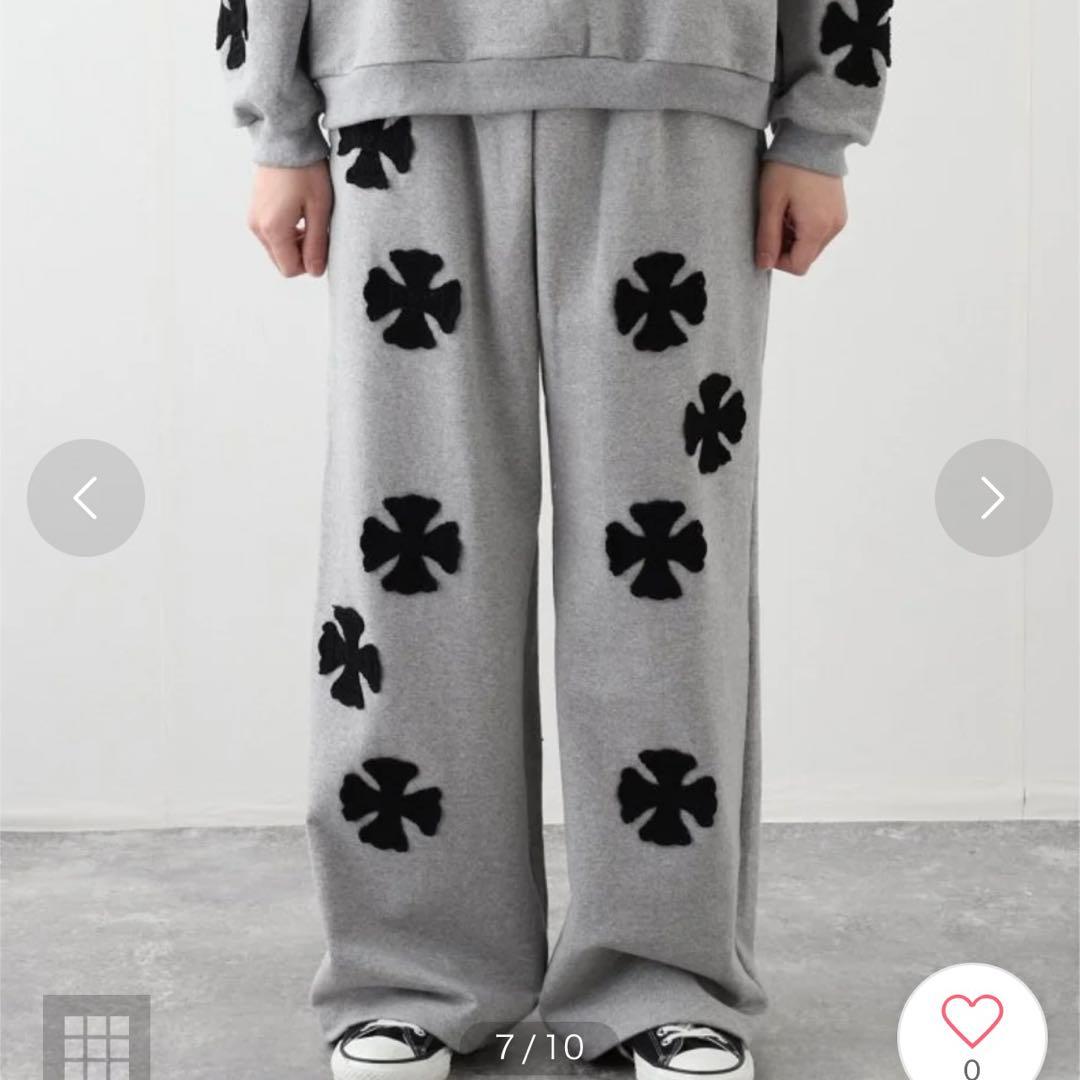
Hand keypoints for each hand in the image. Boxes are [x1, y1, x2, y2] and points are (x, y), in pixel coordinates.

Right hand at [248, 161, 332, 277]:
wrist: (285, 139)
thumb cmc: (306, 171)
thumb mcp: (319, 209)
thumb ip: (317, 244)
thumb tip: (316, 272)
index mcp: (272, 230)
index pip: (290, 269)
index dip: (310, 263)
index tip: (322, 243)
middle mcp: (257, 227)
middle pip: (282, 261)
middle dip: (302, 254)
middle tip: (317, 230)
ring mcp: (253, 218)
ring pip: (277, 248)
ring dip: (295, 242)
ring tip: (309, 219)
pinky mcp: (254, 210)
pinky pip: (271, 234)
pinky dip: (287, 232)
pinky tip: (298, 213)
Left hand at [755, 162, 847, 275]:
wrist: (813, 136)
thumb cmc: (788, 166)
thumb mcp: (771, 202)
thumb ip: (767, 237)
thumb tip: (764, 265)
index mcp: (818, 228)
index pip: (798, 266)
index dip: (778, 261)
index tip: (767, 239)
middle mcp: (834, 227)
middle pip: (806, 258)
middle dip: (786, 248)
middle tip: (774, 221)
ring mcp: (839, 219)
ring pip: (812, 246)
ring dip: (794, 238)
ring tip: (784, 212)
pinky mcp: (839, 211)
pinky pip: (819, 232)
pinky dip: (804, 228)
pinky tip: (795, 208)